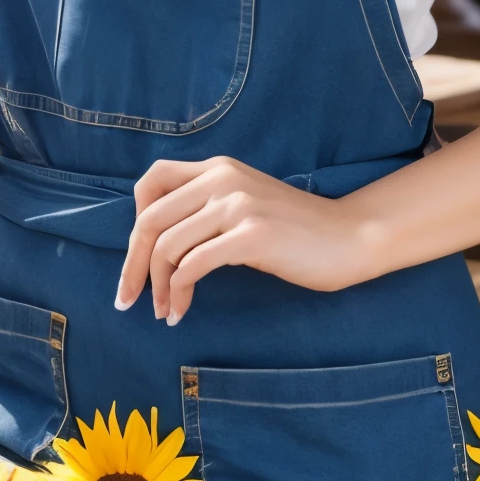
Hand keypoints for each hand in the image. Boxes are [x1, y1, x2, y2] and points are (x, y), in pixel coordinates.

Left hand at [114, 157, 370, 321]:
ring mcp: (237, 205)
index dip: (134, 223)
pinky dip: (179, 292)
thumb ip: (206, 209)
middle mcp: (222, 179)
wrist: (350, 237)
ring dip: (158, 286)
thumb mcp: (244, 205)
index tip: (137, 260)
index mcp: (217, 169)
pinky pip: (194, 264)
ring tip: (164, 311)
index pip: (151, 182)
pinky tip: (181, 310)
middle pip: (150, 220)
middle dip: (133, 265)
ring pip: (168, 246)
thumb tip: (156, 244)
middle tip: (128, 298)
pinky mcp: (251, 235)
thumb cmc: (295, 231)